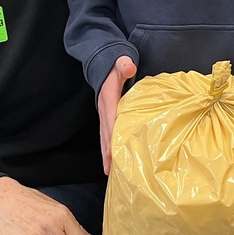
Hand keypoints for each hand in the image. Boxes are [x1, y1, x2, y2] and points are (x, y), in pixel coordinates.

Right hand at [98, 55, 136, 174]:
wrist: (105, 66)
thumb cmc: (117, 66)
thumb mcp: (120, 63)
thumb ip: (124, 64)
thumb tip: (129, 67)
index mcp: (108, 97)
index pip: (110, 118)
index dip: (112, 134)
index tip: (114, 150)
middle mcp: (103, 108)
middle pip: (104, 133)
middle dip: (107, 151)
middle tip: (110, 169)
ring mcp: (104, 114)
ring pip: (104, 136)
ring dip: (106, 153)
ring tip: (109, 171)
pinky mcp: (107, 117)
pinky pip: (106, 135)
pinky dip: (108, 148)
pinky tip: (111, 160)